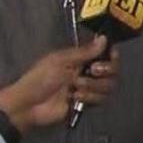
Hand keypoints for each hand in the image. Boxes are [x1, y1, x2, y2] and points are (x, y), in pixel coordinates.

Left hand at [0, 36, 115, 133]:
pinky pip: (101, 99)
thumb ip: (85, 52)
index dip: (111, 55)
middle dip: (105, 71)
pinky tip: (74, 98)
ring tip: (75, 88)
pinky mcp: (88, 103)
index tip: (110, 56)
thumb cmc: (40, 79)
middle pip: (113, 70)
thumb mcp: (60, 61)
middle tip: (92, 71)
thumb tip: (104, 38)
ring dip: (93, 86)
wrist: (30, 105)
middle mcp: (87, 72)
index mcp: (80, 58)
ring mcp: (89, 88)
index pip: (106, 53)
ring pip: (108, 86)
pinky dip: (89, 98)